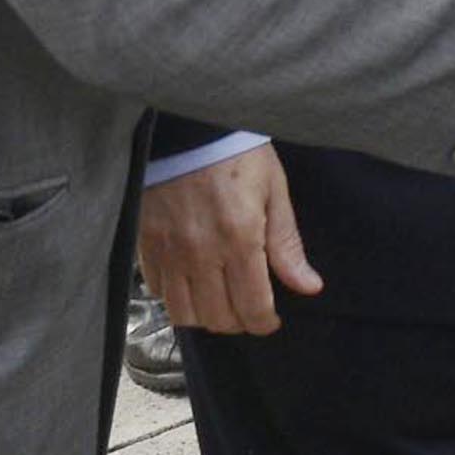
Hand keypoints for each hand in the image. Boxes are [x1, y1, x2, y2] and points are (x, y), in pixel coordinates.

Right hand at [137, 143, 319, 334]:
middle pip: (218, 318)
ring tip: (222, 302)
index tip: (271, 320)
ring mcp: (169, 254)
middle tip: (250, 310)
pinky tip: (193, 284)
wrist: (186, 132)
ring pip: (184, 314)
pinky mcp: (146, 248)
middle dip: (239, 323)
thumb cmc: (237, 155)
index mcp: (240, 240)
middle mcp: (201, 254)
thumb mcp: (274, 192)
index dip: (264, 323)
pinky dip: (177, 299)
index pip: (252, 307)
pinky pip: (158, 293)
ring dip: (207, 317)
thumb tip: (309, 287)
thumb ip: (287, 245)